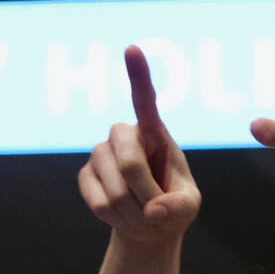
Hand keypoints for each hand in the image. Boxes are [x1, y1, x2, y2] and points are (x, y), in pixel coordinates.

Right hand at [77, 46, 200, 244]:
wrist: (149, 225)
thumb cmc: (174, 206)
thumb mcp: (189, 207)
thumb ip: (180, 207)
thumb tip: (153, 211)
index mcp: (155, 132)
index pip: (145, 100)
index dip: (138, 75)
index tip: (133, 48)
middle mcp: (125, 135)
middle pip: (130, 163)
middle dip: (148, 196)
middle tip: (159, 212)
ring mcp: (101, 153)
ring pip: (115, 190)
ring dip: (135, 213)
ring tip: (144, 214)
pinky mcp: (85, 175)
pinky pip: (99, 203)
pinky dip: (117, 219)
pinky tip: (124, 215)